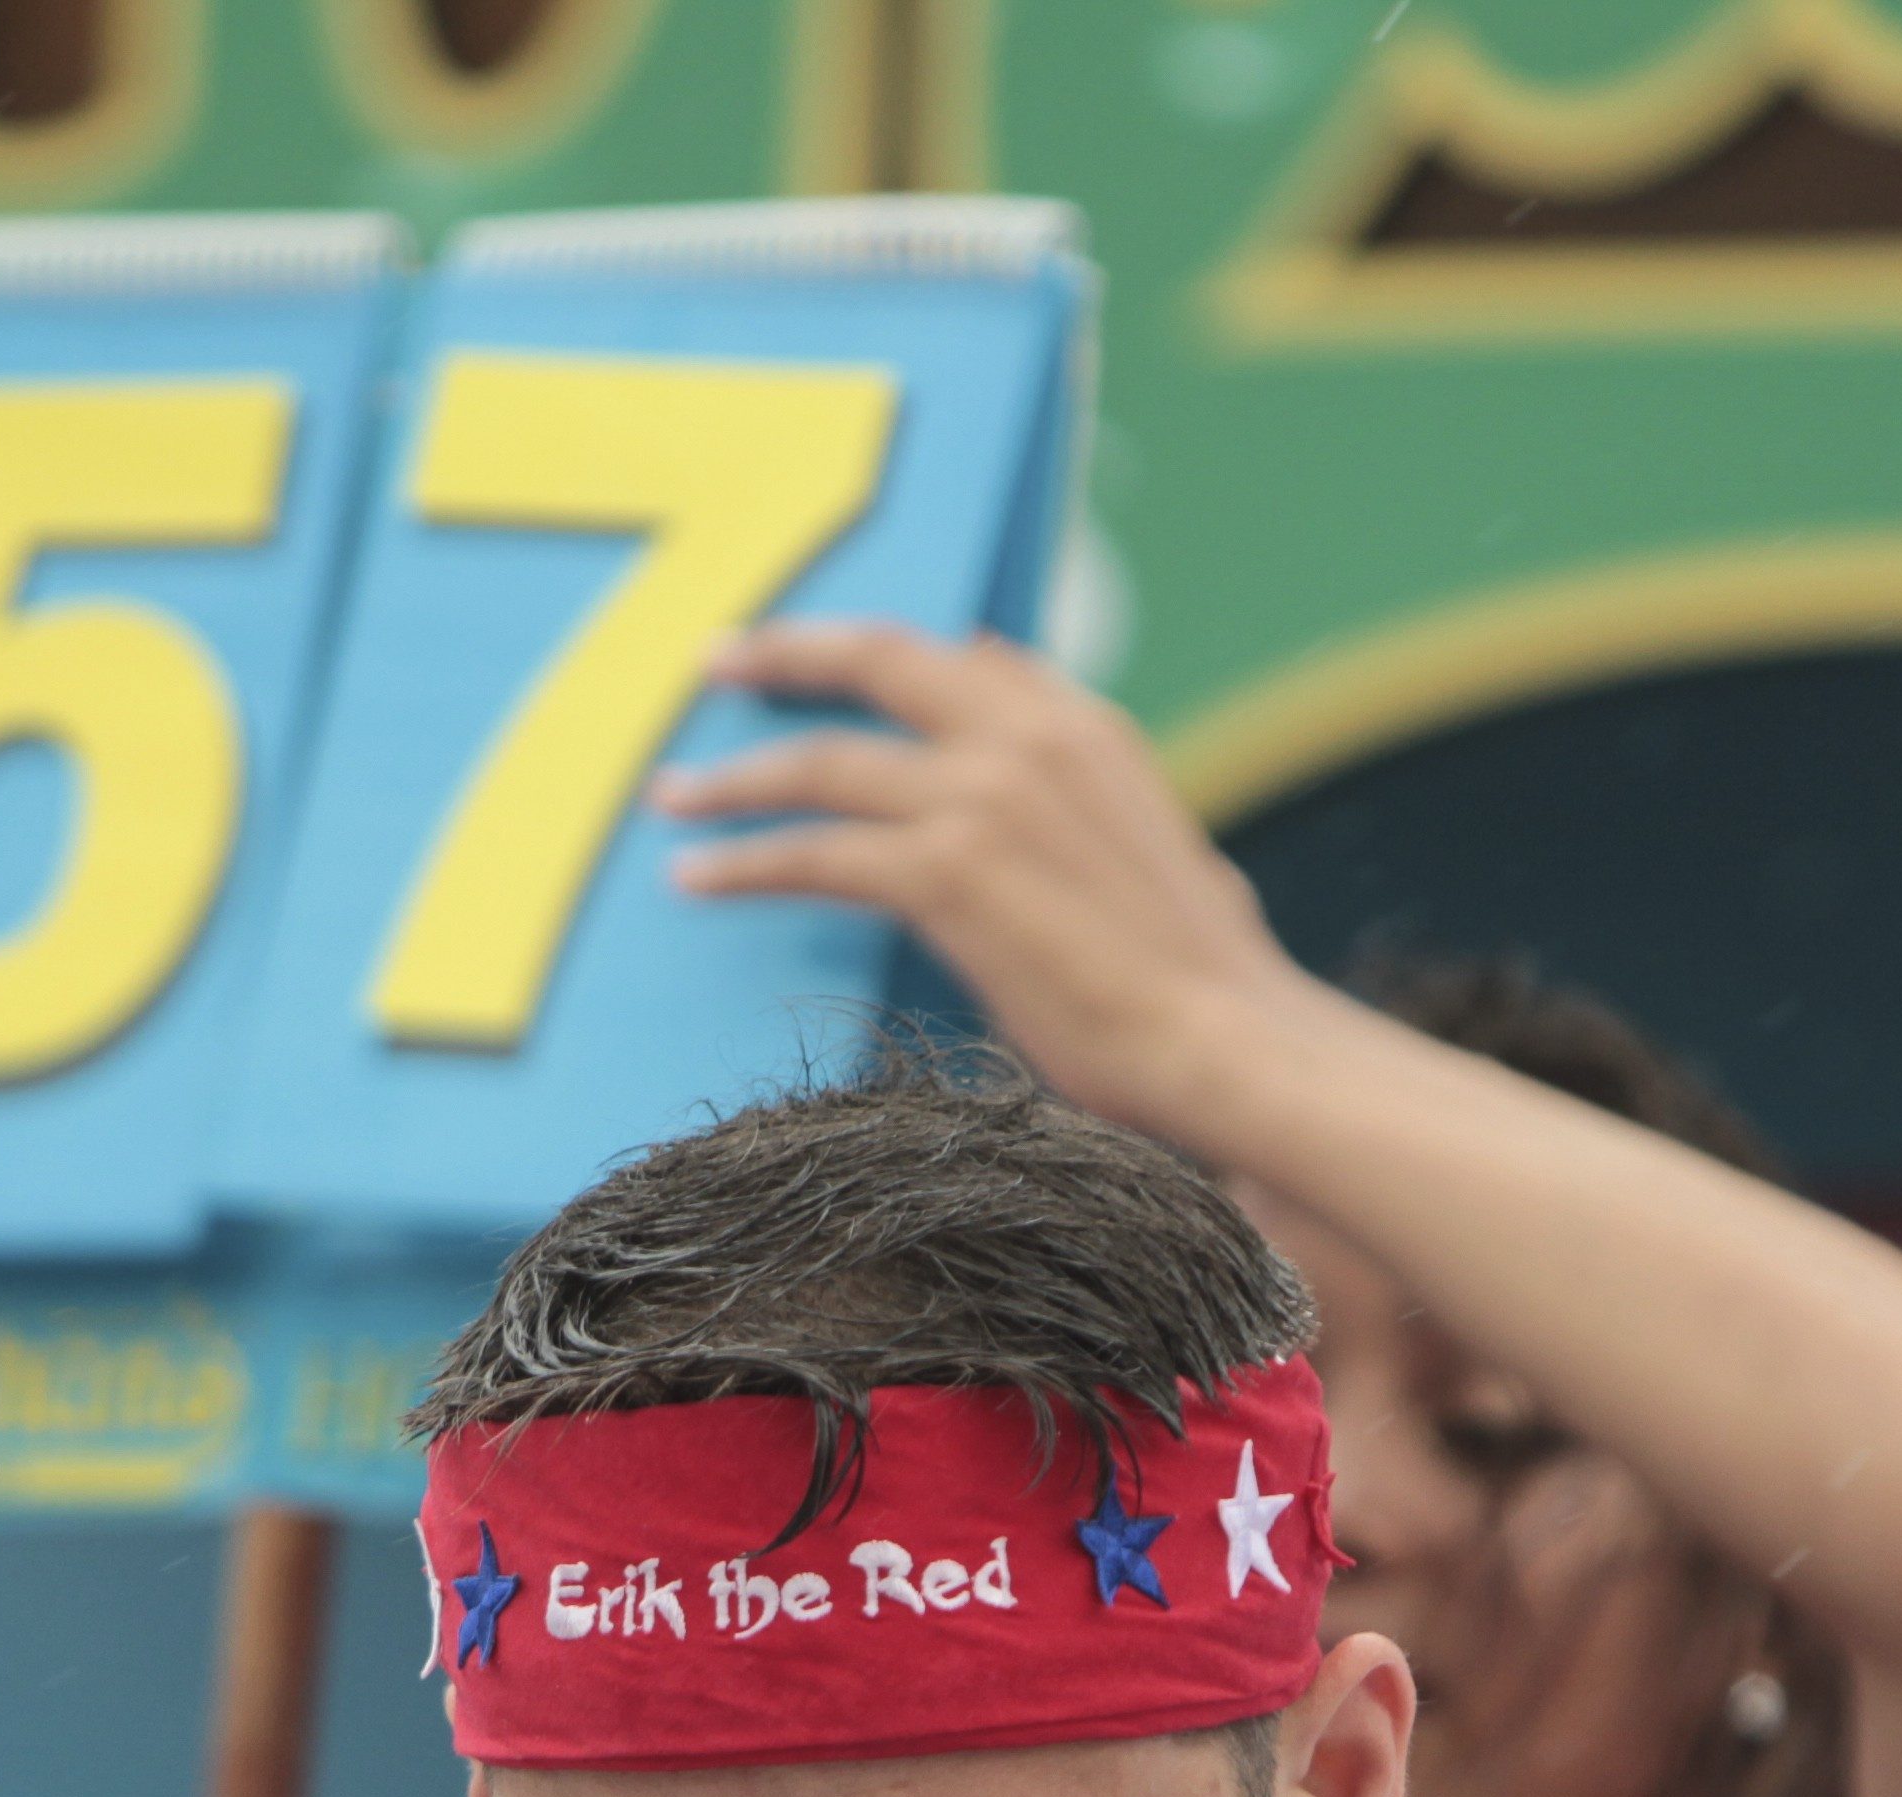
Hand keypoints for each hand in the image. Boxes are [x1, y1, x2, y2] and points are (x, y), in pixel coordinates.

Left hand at [651, 621, 1312, 1144]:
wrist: (1226, 1040)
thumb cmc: (1204, 981)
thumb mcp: (1161, 851)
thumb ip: (1091, 791)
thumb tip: (1051, 762)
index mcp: (1083, 726)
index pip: (962, 656)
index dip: (878, 652)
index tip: (820, 656)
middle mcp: (1026, 737)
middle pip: (875, 660)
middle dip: (784, 652)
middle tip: (715, 659)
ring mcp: (982, 797)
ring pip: (820, 760)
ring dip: (733, 778)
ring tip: (675, 796)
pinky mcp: (944, 873)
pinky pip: (811, 852)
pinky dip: (743, 862)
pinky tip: (696, 880)